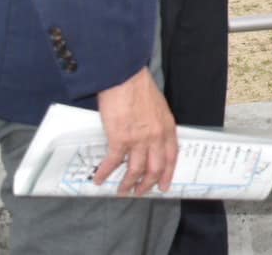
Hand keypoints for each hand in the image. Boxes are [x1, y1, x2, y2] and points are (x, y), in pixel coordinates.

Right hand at [94, 68, 176, 195]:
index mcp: (167, 128)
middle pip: (155, 168)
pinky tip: (99, 179)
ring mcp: (139, 140)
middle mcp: (156, 137)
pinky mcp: (120, 139)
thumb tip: (152, 139)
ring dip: (128, 183)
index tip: (164, 186)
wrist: (125, 78)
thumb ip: (158, 125)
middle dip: (148, 184)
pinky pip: (113, 162)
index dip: (168, 173)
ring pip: (136, 170)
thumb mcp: (158, 108)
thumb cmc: (140, 89)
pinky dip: (105, 173)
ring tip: (122, 191)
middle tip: (141, 192)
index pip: (172, 156)